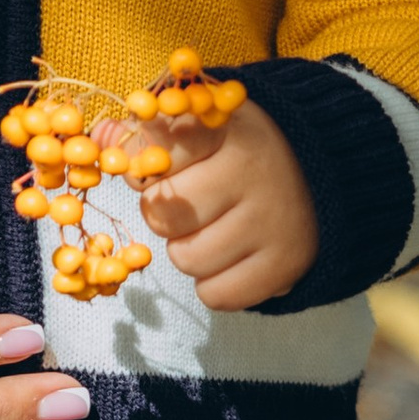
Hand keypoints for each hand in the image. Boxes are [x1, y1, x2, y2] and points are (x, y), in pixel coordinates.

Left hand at [99, 97, 318, 310]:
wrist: (318, 178)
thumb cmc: (236, 150)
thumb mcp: (197, 124)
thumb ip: (145, 130)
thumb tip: (101, 139)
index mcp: (226, 129)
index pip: (154, 153)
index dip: (147, 168)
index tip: (167, 166)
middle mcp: (254, 173)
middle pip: (162, 214)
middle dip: (163, 213)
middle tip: (192, 202)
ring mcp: (274, 222)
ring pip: (185, 260)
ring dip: (187, 250)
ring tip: (214, 227)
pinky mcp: (285, 266)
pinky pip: (215, 295)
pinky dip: (213, 282)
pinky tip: (231, 255)